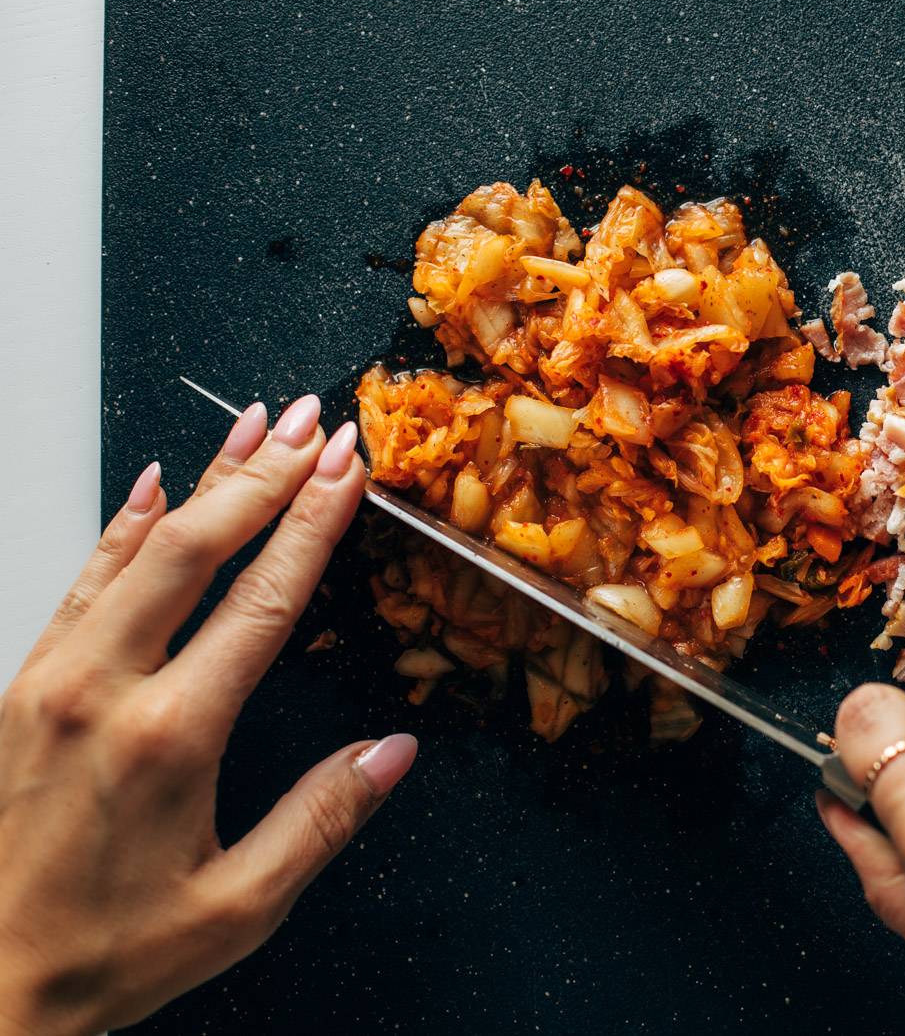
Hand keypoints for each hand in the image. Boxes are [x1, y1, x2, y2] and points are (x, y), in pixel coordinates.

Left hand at [0, 396, 417, 1035]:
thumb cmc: (102, 955)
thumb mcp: (236, 908)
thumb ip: (321, 821)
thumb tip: (393, 753)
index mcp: (169, 737)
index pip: (260, 601)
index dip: (310, 524)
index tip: (346, 470)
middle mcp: (102, 689)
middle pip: (193, 549)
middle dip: (263, 476)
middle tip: (315, 424)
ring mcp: (49, 680)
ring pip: (134, 548)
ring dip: (203, 481)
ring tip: (255, 426)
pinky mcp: (21, 688)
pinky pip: (81, 580)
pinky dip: (123, 525)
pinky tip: (153, 486)